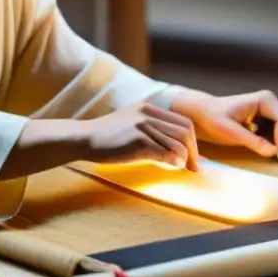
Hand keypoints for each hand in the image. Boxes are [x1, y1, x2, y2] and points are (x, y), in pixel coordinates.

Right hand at [79, 101, 199, 169]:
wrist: (84, 138)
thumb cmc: (108, 138)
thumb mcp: (132, 124)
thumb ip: (153, 131)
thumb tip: (176, 151)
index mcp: (149, 108)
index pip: (183, 122)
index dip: (192, 141)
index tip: (193, 157)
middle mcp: (149, 113)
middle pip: (185, 131)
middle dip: (193, 151)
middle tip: (193, 167)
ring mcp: (143, 126)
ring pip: (178, 143)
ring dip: (184, 159)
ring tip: (182, 168)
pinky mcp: (138, 140)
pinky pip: (165, 152)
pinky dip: (174, 162)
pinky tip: (172, 167)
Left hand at [171, 89, 277, 158]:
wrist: (202, 113)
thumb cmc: (213, 119)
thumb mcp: (231, 132)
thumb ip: (253, 141)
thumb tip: (273, 152)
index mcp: (264, 100)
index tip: (277, 155)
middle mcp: (270, 101)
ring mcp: (269, 108)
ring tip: (272, 153)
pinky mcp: (266, 117)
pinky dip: (277, 140)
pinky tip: (267, 148)